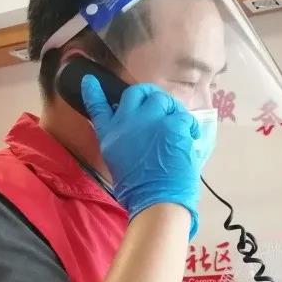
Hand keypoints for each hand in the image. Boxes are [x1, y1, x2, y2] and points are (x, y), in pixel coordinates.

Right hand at [81, 76, 202, 237]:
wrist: (157, 201)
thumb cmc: (138, 192)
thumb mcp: (117, 165)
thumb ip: (121, 143)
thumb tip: (131, 134)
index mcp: (110, 136)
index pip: (98, 108)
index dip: (94, 93)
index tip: (90, 80)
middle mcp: (126, 122)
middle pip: (134, 93)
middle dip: (147, 95)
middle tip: (158, 105)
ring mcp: (150, 120)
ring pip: (161, 99)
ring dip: (170, 110)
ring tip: (177, 128)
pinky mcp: (172, 124)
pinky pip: (183, 115)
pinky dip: (189, 127)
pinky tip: (190, 139)